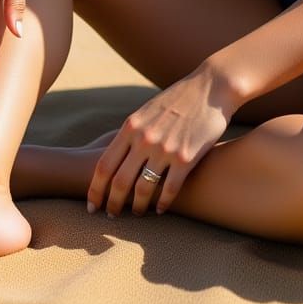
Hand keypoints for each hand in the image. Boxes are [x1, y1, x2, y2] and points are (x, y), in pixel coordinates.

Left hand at [87, 65, 234, 216]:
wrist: (210, 88)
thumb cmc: (178, 99)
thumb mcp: (147, 111)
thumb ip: (132, 132)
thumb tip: (117, 154)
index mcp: (131, 126)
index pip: (104, 166)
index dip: (95, 190)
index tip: (91, 206)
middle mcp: (144, 139)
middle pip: (119, 182)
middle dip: (112, 204)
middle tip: (112, 216)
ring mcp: (165, 149)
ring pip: (143, 190)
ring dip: (137, 207)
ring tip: (137, 213)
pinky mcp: (186, 158)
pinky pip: (169, 189)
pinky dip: (162, 204)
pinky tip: (160, 209)